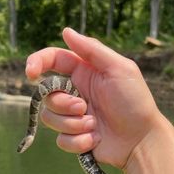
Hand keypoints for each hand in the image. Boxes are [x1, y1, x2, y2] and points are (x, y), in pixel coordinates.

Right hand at [25, 28, 160, 168]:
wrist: (142, 139)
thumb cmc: (135, 102)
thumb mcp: (119, 69)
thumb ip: (93, 50)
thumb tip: (66, 31)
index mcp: (84, 72)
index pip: (53, 60)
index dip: (37, 63)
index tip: (31, 73)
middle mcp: (76, 93)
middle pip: (47, 94)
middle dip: (63, 103)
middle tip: (83, 107)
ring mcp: (75, 116)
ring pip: (50, 118)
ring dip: (73, 124)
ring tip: (94, 126)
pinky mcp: (76, 137)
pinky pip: (61, 140)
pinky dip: (78, 141)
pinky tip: (96, 139)